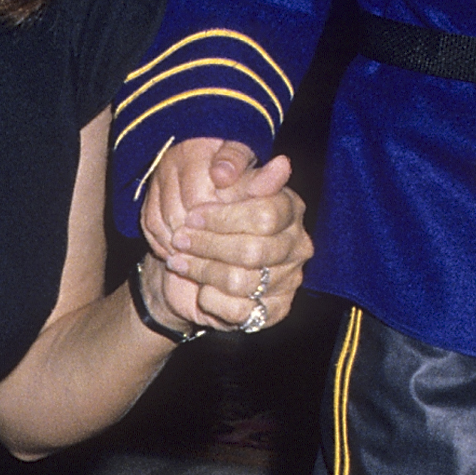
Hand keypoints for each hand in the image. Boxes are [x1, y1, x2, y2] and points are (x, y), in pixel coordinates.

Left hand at [143, 134, 310, 332]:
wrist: (192, 266)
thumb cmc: (208, 219)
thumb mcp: (218, 187)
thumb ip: (244, 171)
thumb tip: (281, 163)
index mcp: (290, 209)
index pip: (264, 215)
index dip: (224, 217)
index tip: (192, 215)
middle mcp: (297, 245)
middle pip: (253, 250)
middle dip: (208, 245)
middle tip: (179, 240)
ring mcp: (289, 280)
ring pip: (242, 281)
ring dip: (203, 271)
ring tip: (178, 261)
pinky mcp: (275, 310)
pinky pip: (241, 311)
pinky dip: (213, 301)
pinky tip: (200, 290)